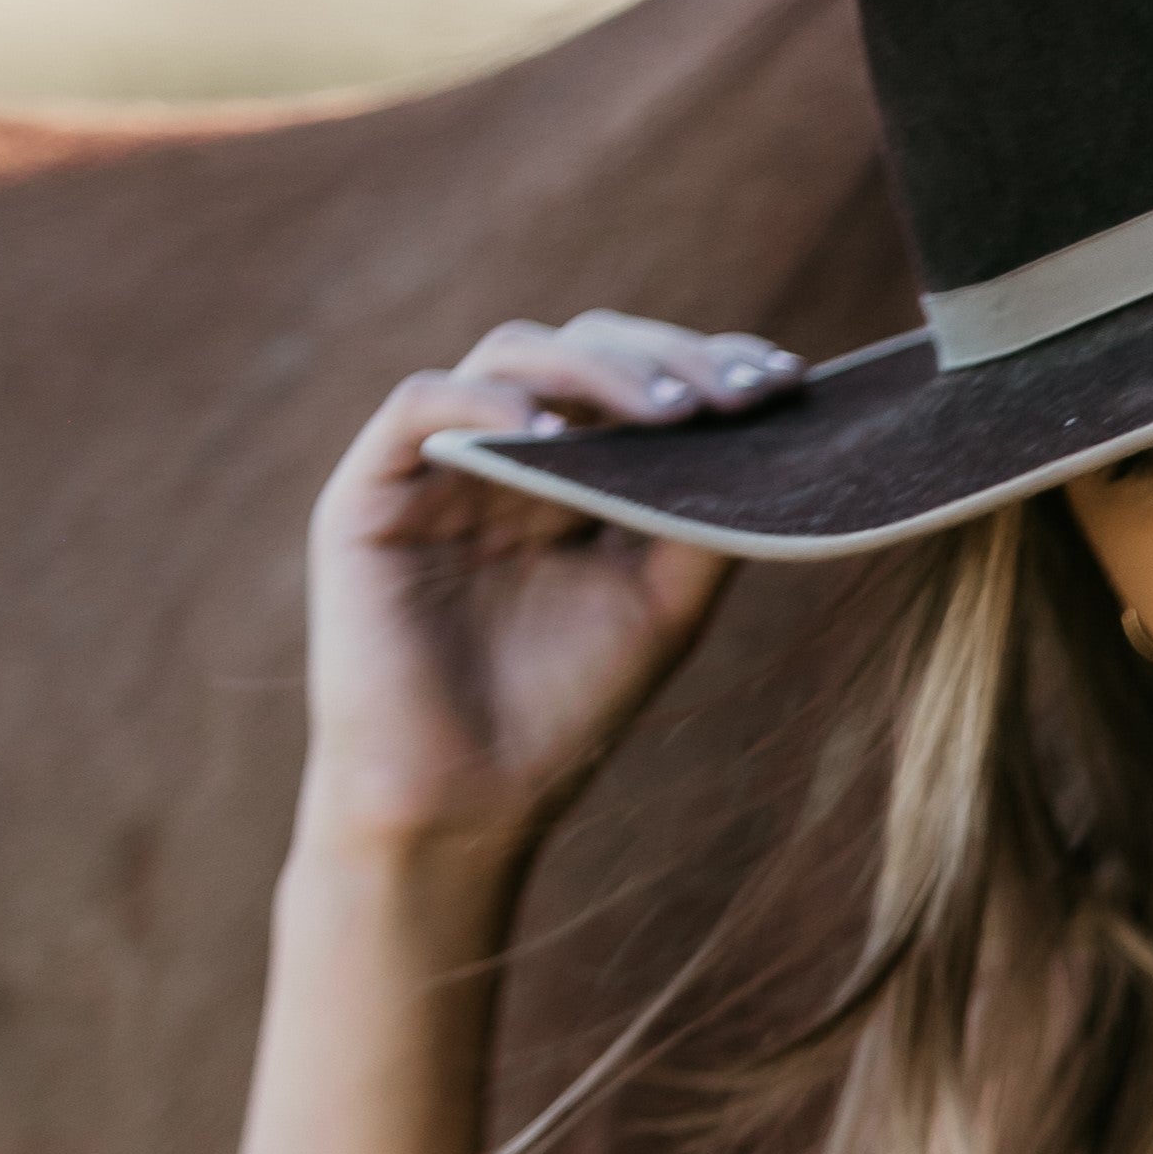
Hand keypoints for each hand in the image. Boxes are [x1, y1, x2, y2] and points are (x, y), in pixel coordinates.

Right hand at [296, 312, 793, 870]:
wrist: (466, 801)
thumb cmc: (563, 707)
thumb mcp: (662, 602)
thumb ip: (701, 517)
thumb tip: (765, 432)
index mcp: (573, 478)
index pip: (638, 384)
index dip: (707, 364)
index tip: (784, 379)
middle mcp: (506, 457)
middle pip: (584, 352)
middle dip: (669, 359)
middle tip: (739, 392)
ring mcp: (437, 468)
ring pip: (512, 359)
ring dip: (598, 372)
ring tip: (669, 412)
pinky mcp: (368, 494)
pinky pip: (420, 405)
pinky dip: (488, 404)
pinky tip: (553, 436)